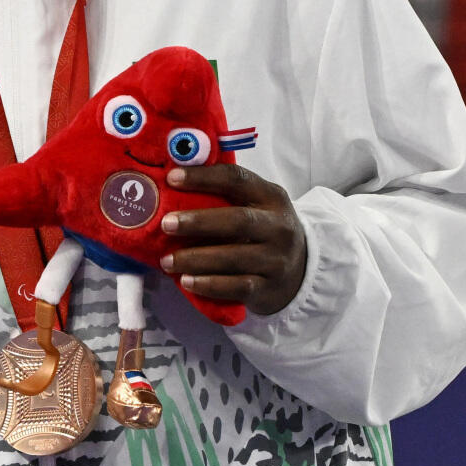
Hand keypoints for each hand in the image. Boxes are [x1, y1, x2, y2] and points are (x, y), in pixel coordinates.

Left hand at [157, 165, 309, 316]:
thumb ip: (225, 193)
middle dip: (198, 222)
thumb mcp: (256, 205)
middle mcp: (279, 227)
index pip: (237, 180)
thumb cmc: (262, 231)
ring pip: (234, 258)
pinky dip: (209, 285)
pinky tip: (186, 281)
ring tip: (167, 261)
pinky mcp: (269, 288)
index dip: (203, 177)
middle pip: (238, 221)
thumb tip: (172, 180)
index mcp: (272, 197)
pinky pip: (237, 287)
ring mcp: (277, 260)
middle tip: (166, 224)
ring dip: (196, 259)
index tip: (171, 178)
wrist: (299, 272)